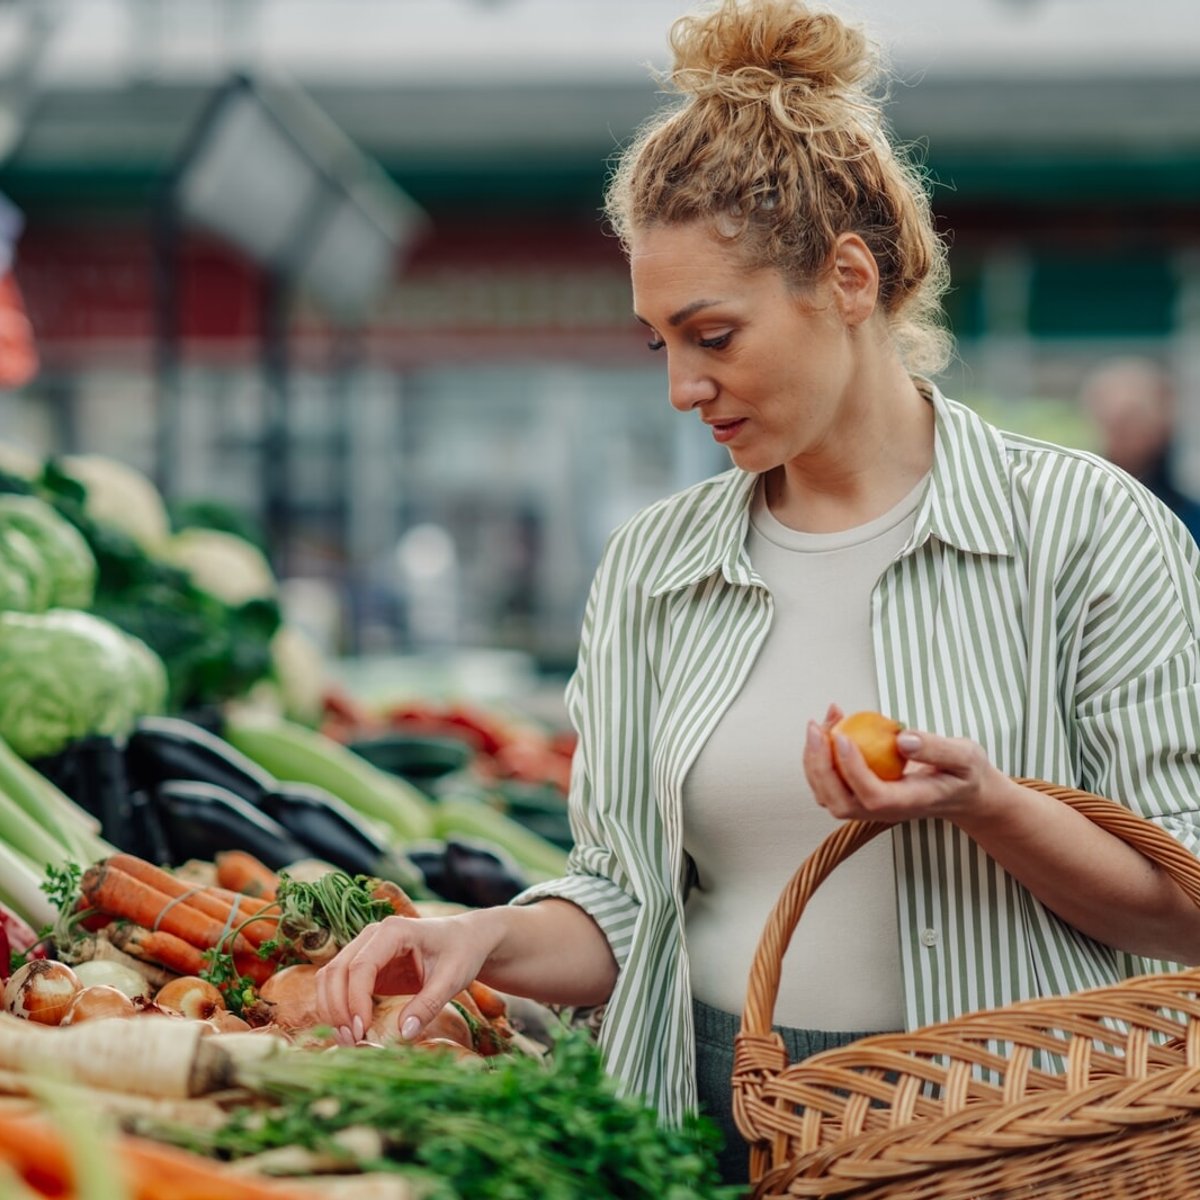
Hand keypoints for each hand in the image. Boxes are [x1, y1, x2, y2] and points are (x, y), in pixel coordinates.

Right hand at [315, 913, 493, 1046]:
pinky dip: (337, 1008)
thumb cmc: (461, 953)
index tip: (362, 1030)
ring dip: (331, 1010)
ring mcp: (365, 949)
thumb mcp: (452, 979)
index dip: (356, 1000)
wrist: (466, 940)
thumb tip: (404, 1034)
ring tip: (349, 1040)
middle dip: (338, 1008)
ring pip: (330, 977)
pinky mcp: (364, 966)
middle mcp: (372, 935)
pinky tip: (350, 1031)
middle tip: (352, 1042)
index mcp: (394, 931)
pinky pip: (339, 985)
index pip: (361, 966)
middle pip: (337, 971)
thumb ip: (428, 1005)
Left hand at [803, 703, 1006, 825]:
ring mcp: (870, 807)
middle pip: (839, 802)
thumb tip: (902, 739)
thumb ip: (937, 749)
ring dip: (815, 760)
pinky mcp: (862, 795)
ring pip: (828, 795)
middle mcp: (884, 811)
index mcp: (910, 803)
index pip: (873, 796)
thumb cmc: (965, 774)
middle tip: (816, 727)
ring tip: (823, 721)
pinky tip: (832, 725)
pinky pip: (832, 782)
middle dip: (819, 766)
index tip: (842, 736)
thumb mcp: (965, 756)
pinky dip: (822, 755)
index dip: (852, 769)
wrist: (964, 793)